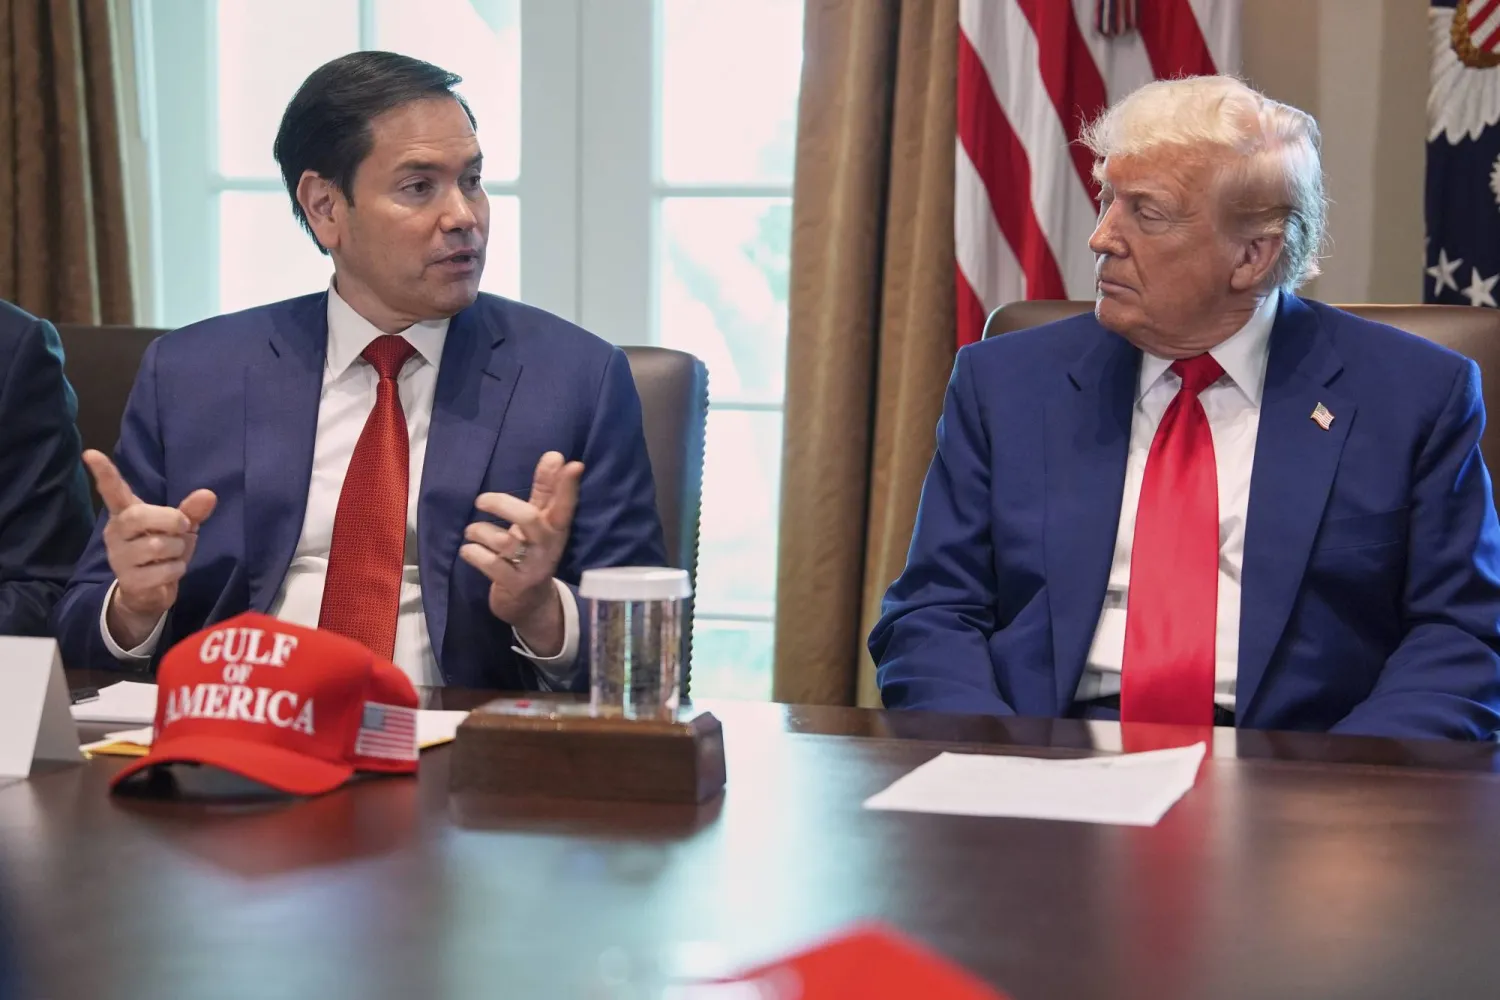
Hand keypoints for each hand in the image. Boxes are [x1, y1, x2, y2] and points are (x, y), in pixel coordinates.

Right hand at [83, 450, 216, 648]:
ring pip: (157, 546)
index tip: (91, 453)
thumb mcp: (180, 528)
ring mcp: (118, 556)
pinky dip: (176, 571)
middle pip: (140, 516)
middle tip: (183, 528)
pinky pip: (162, 571)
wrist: (149, 592)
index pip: (112, 490)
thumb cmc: (163, 551)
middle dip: (171, 520)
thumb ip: (192, 510)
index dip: (104, 473)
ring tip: (173, 555)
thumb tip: (209, 494)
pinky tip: (168, 572)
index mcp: (127, 514)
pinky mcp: (127, 579)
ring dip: (178, 550)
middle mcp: (116, 532)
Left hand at [459, 451, 583, 653]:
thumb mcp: (539, 522)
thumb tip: (555, 456)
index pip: (565, 505)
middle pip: (529, 519)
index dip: (568, 486)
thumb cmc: (531, 552)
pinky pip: (490, 564)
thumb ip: (546, 490)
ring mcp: (532, 568)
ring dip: (480, 532)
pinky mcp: (514, 585)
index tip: (573, 464)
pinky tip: (468, 550)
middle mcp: (547, 547)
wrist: (529, 603)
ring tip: (470, 532)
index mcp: (555, 529)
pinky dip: (474, 553)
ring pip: (505, 542)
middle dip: (502, 504)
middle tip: (481, 501)